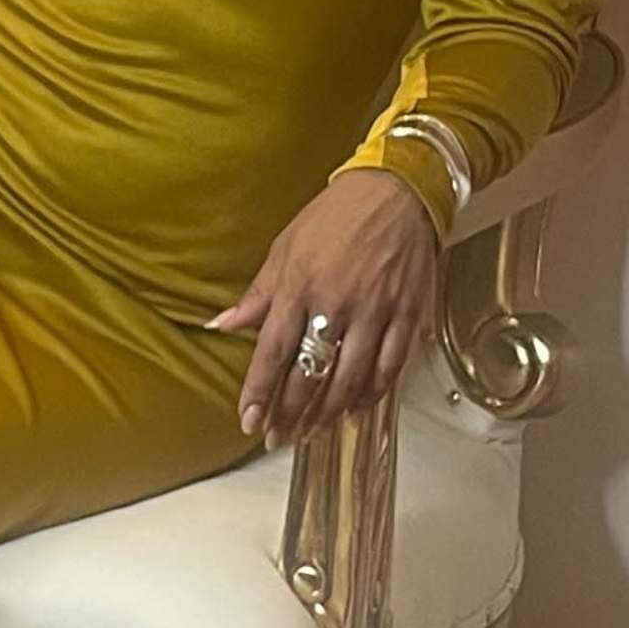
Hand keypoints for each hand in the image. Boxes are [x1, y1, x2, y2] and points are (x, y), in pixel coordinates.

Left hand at [210, 165, 439, 442]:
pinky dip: (372, 394)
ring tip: (313, 433)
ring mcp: (375, 311)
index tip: (248, 421)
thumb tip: (221, 324)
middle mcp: (336, 302)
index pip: (272, 350)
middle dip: (291, 412)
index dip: (259, 391)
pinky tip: (356, 411)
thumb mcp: (285, 247)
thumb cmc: (335, 216)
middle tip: (279, 438)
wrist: (397, 190)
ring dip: (329, 412)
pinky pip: (390, 366)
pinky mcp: (407, 314)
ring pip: (350, 377)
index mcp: (299, 285)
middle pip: (310, 372)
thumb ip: (257, 294)